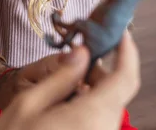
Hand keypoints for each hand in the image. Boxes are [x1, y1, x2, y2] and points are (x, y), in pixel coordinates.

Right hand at [0, 32, 140, 129]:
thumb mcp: (28, 102)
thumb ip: (60, 76)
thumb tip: (82, 53)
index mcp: (91, 115)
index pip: (125, 78)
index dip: (128, 52)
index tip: (120, 34)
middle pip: (115, 92)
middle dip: (97, 72)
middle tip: (73, 58)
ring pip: (106, 107)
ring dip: (90, 90)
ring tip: (59, 84)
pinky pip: (97, 121)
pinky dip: (85, 107)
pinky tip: (59, 106)